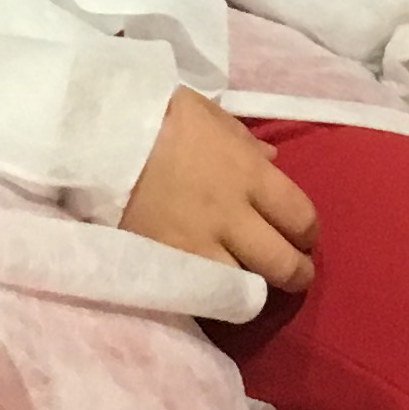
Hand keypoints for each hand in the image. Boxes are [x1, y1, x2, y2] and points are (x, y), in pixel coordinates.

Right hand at [118, 87, 318, 290]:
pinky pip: (203, 292)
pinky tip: (214, 287)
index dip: (308, 232)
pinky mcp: (165, 264)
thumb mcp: (211, 116)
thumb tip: (271, 161)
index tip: (303, 235)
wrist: (100, 136)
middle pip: (283, 264)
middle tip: (294, 274)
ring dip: (255, 288)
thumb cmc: (158, 116)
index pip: (301, 217)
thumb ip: (245, 142)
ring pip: (246, 287)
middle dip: (297, 274)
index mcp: (249, 174)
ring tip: (252, 284)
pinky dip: (214, 293)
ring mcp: (198, 246)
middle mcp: (232, 216)